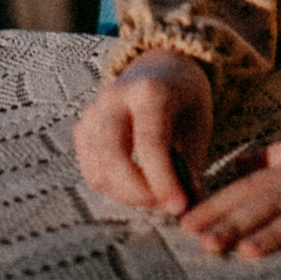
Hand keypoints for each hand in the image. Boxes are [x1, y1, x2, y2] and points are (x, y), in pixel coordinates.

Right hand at [76, 50, 211, 215]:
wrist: (160, 71)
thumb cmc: (183, 102)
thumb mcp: (198, 126)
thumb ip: (190, 167)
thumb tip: (188, 208)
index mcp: (151, 90)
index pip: (151, 142)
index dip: (163, 180)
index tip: (179, 206)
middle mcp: (115, 98)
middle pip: (114, 157)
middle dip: (139, 193)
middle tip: (165, 205)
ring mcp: (93, 112)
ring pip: (98, 170)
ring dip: (127, 195)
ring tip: (155, 195)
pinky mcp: (82, 128)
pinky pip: (90, 171)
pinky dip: (112, 188)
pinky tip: (137, 186)